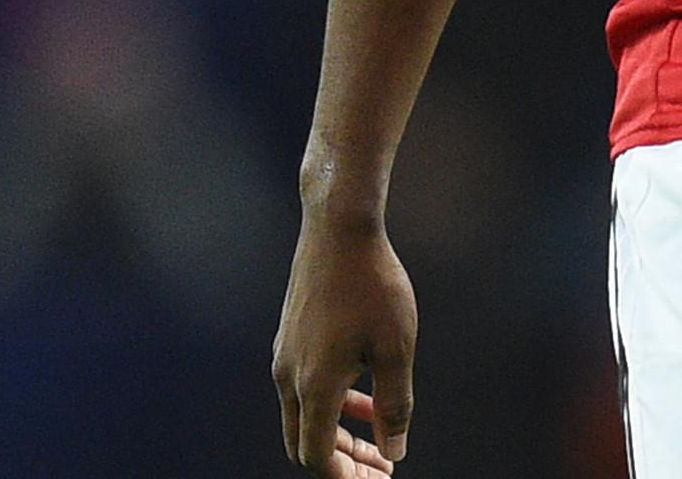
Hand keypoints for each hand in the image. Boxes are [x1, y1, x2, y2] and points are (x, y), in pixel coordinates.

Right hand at [274, 212, 418, 470]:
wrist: (339, 228)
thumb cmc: (373, 285)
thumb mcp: (396, 349)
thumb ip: (395, 406)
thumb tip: (394, 451)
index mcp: (314, 385)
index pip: (317, 456)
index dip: (347, 476)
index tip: (378, 477)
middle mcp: (289, 375)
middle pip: (304, 442)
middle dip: (342, 461)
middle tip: (379, 465)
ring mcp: (284, 355)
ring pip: (304, 415)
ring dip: (338, 432)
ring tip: (379, 434)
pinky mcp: (289, 337)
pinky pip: (304, 388)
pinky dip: (331, 403)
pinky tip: (365, 392)